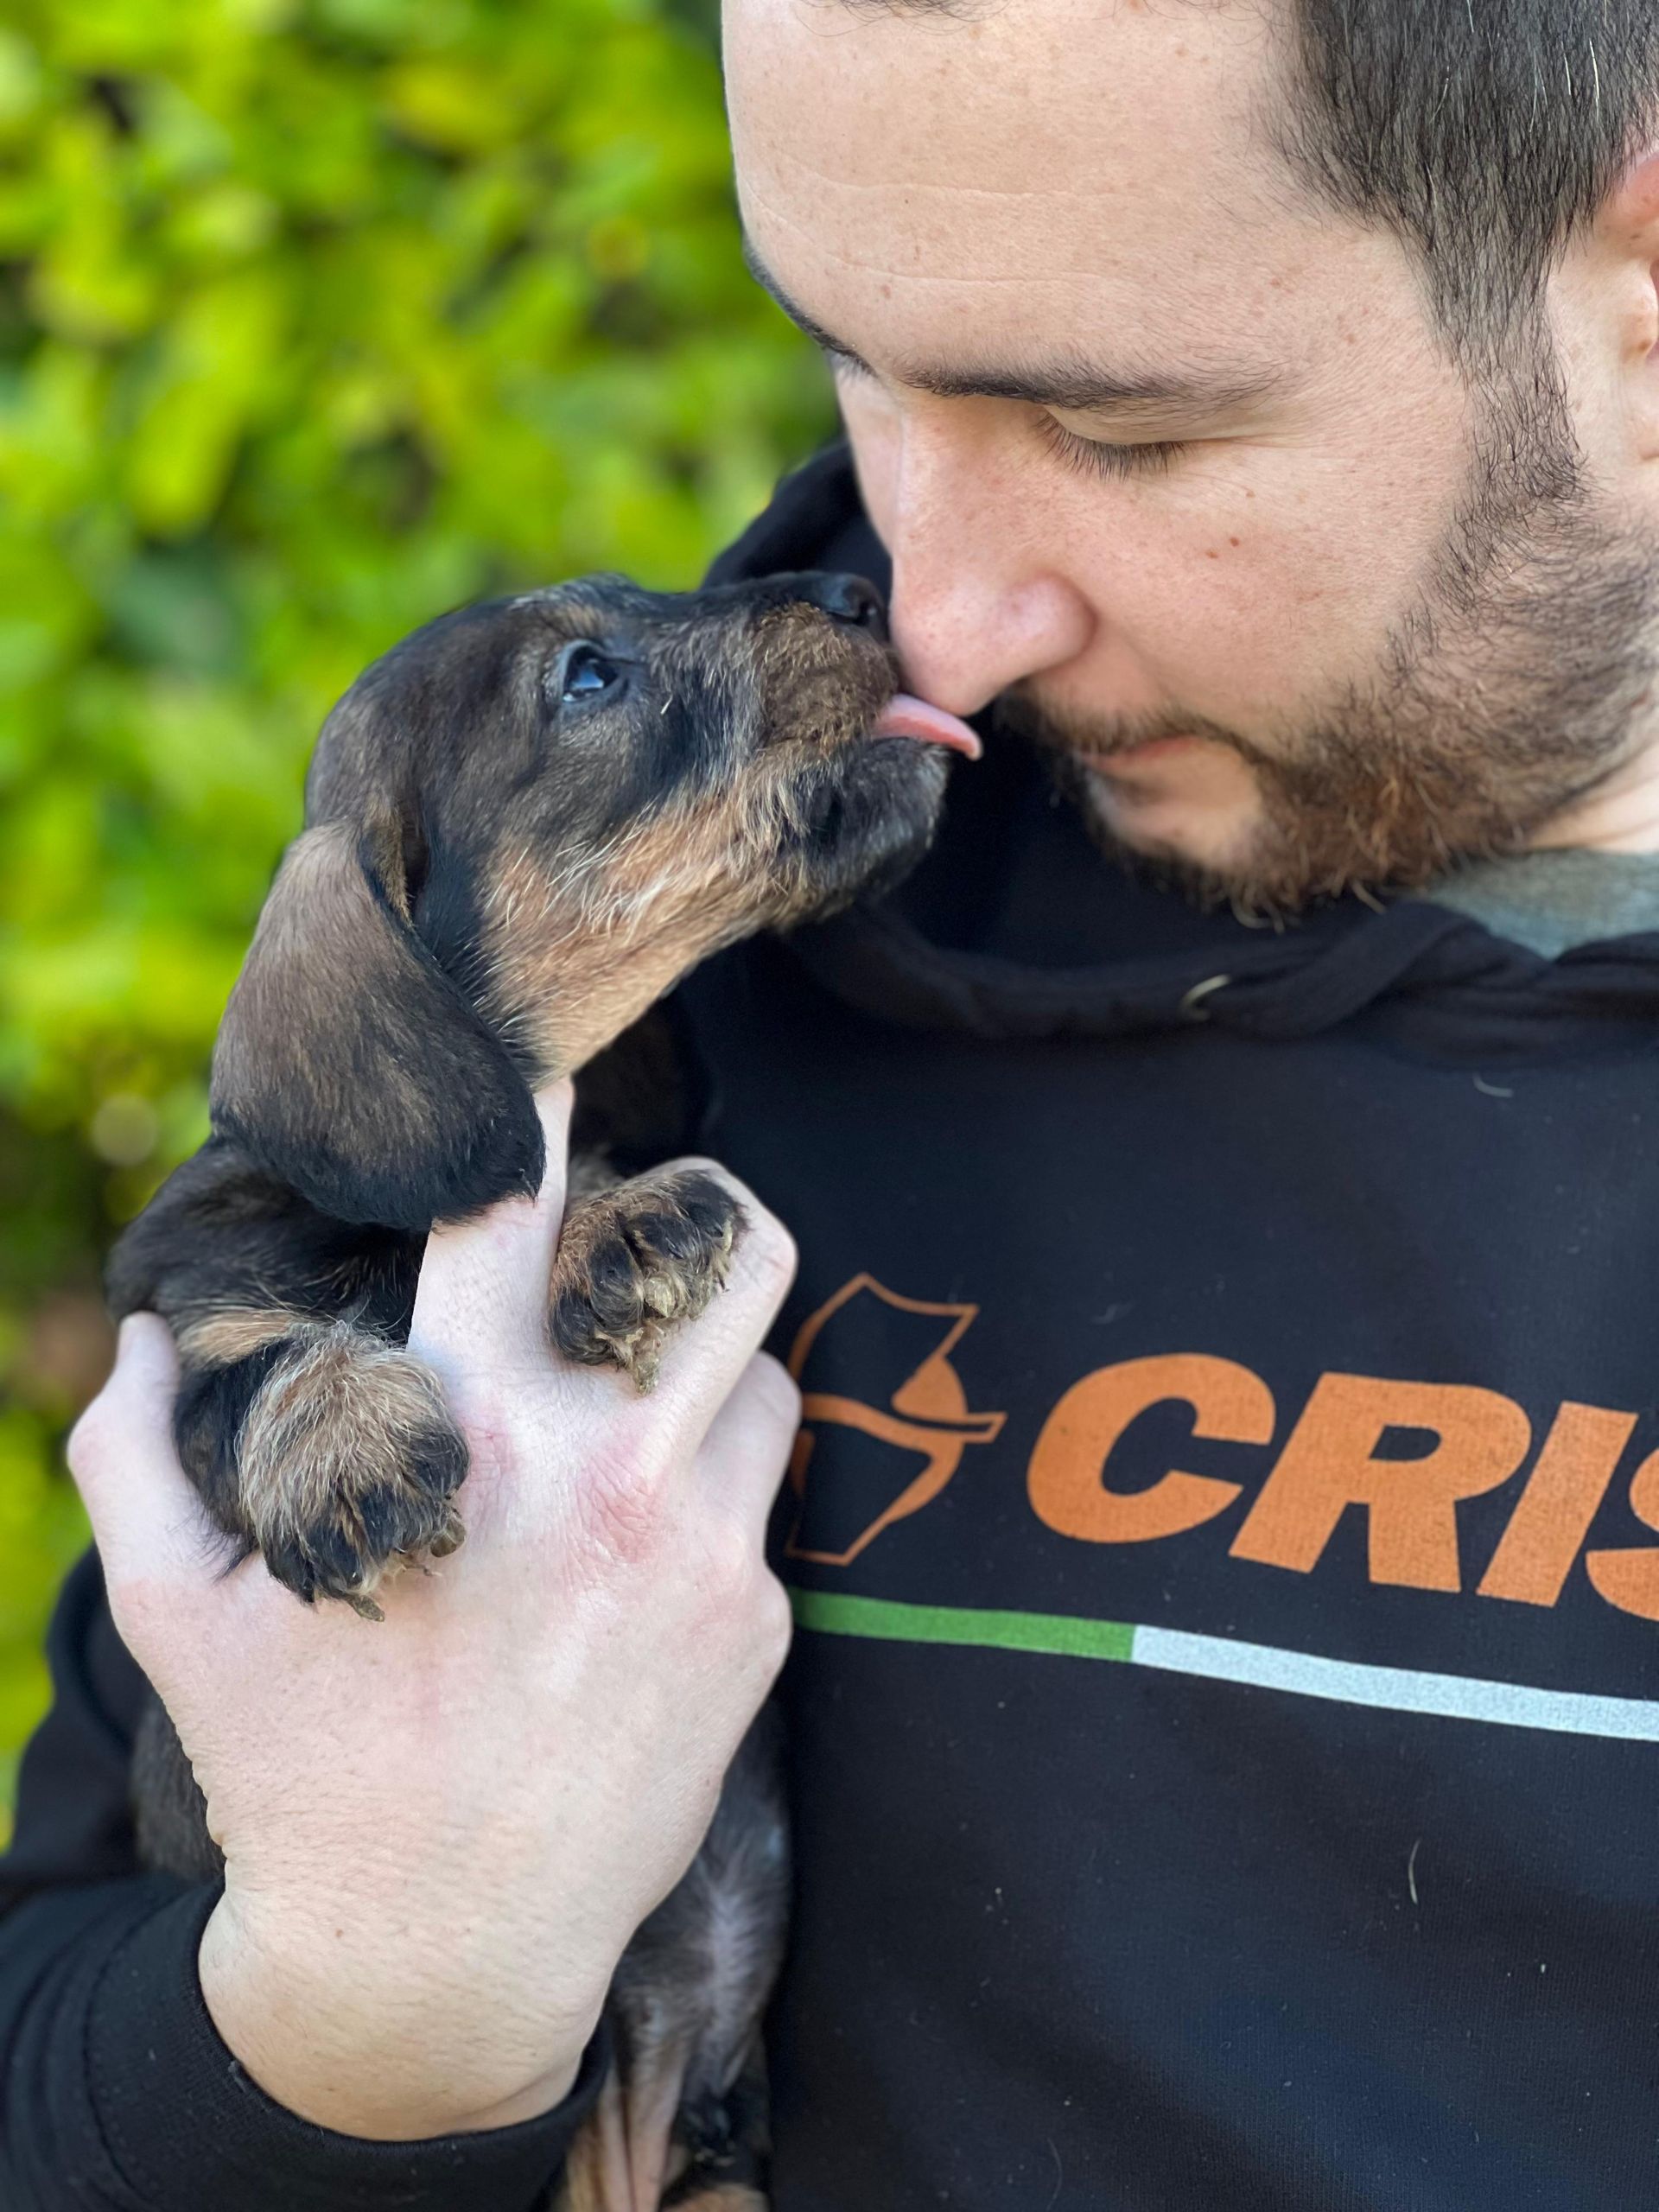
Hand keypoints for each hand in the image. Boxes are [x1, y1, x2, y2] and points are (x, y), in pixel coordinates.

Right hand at [67, 1084, 799, 2140]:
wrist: (439, 1962)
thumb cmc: (302, 1774)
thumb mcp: (181, 1616)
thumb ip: (133, 1458)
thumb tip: (135, 1341)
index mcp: (463, 1433)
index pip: (513, 1209)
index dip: (534, 1117)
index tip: (549, 1075)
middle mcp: (608, 1470)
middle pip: (736, 1246)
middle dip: (713, 1207)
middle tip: (662, 1233)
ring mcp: (702, 1548)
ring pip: (768, 1371)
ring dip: (711, 1369)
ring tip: (642, 1414)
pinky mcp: (759, 1624)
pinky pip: (766, 1501)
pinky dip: (716, 1495)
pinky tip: (641, 1554)